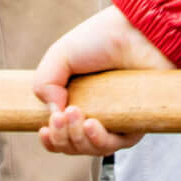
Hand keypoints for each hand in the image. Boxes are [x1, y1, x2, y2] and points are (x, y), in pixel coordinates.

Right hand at [32, 5, 177, 155]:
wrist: (134, 31)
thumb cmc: (101, 38)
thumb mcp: (60, 55)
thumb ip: (44, 83)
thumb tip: (53, 113)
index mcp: (77, 100)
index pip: (61, 136)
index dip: (51, 140)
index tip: (44, 130)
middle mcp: (97, 113)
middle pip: (73, 146)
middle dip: (61, 138)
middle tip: (60, 116)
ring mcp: (116, 119)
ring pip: (92, 150)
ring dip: (76, 138)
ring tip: (73, 113)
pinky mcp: (136, 122)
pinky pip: (116, 145)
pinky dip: (98, 140)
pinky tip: (89, 124)